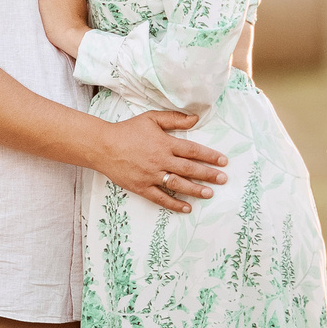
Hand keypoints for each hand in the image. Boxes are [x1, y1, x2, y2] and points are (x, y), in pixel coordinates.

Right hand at [94, 110, 227, 212]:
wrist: (103, 146)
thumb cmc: (128, 130)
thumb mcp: (151, 119)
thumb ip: (174, 118)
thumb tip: (195, 118)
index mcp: (164, 143)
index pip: (192, 150)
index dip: (209, 156)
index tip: (223, 161)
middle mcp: (160, 160)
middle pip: (189, 169)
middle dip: (208, 174)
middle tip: (223, 179)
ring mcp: (151, 175)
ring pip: (178, 184)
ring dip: (196, 190)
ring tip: (210, 193)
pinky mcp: (141, 187)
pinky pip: (160, 198)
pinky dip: (174, 204)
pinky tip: (186, 208)